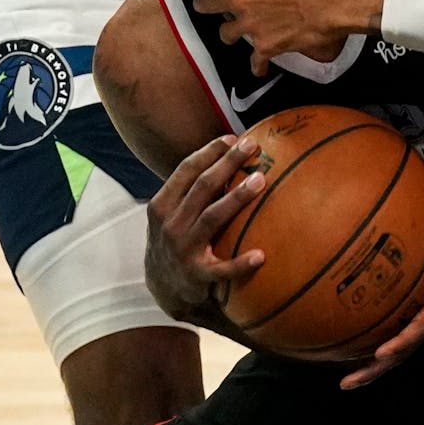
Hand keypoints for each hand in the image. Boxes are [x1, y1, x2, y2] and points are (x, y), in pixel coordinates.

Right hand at [145, 134, 266, 321]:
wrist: (164, 286)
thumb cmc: (178, 237)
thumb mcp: (174, 212)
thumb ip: (194, 189)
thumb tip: (231, 152)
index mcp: (162, 205)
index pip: (186, 170)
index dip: (209, 152)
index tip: (233, 137)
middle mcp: (170, 225)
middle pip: (202, 187)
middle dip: (228, 163)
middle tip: (253, 146)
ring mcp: (182, 250)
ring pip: (212, 218)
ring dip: (236, 198)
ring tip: (261, 181)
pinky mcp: (197, 276)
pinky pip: (221, 269)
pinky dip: (240, 263)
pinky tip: (261, 256)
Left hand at [166, 0, 381, 75]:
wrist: (341, 1)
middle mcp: (239, 3)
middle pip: (204, 5)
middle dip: (208, 1)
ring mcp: (252, 28)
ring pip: (225, 34)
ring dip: (230, 29)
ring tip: (240, 25)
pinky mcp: (268, 47)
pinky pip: (254, 60)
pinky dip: (256, 62)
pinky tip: (259, 64)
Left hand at [339, 202, 423, 389]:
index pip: (421, 328)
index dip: (401, 342)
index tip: (380, 353)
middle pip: (405, 352)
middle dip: (376, 369)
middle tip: (346, 384)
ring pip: (403, 350)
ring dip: (376, 366)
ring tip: (347, 380)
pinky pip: (404, 337)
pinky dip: (383, 348)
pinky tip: (359, 349)